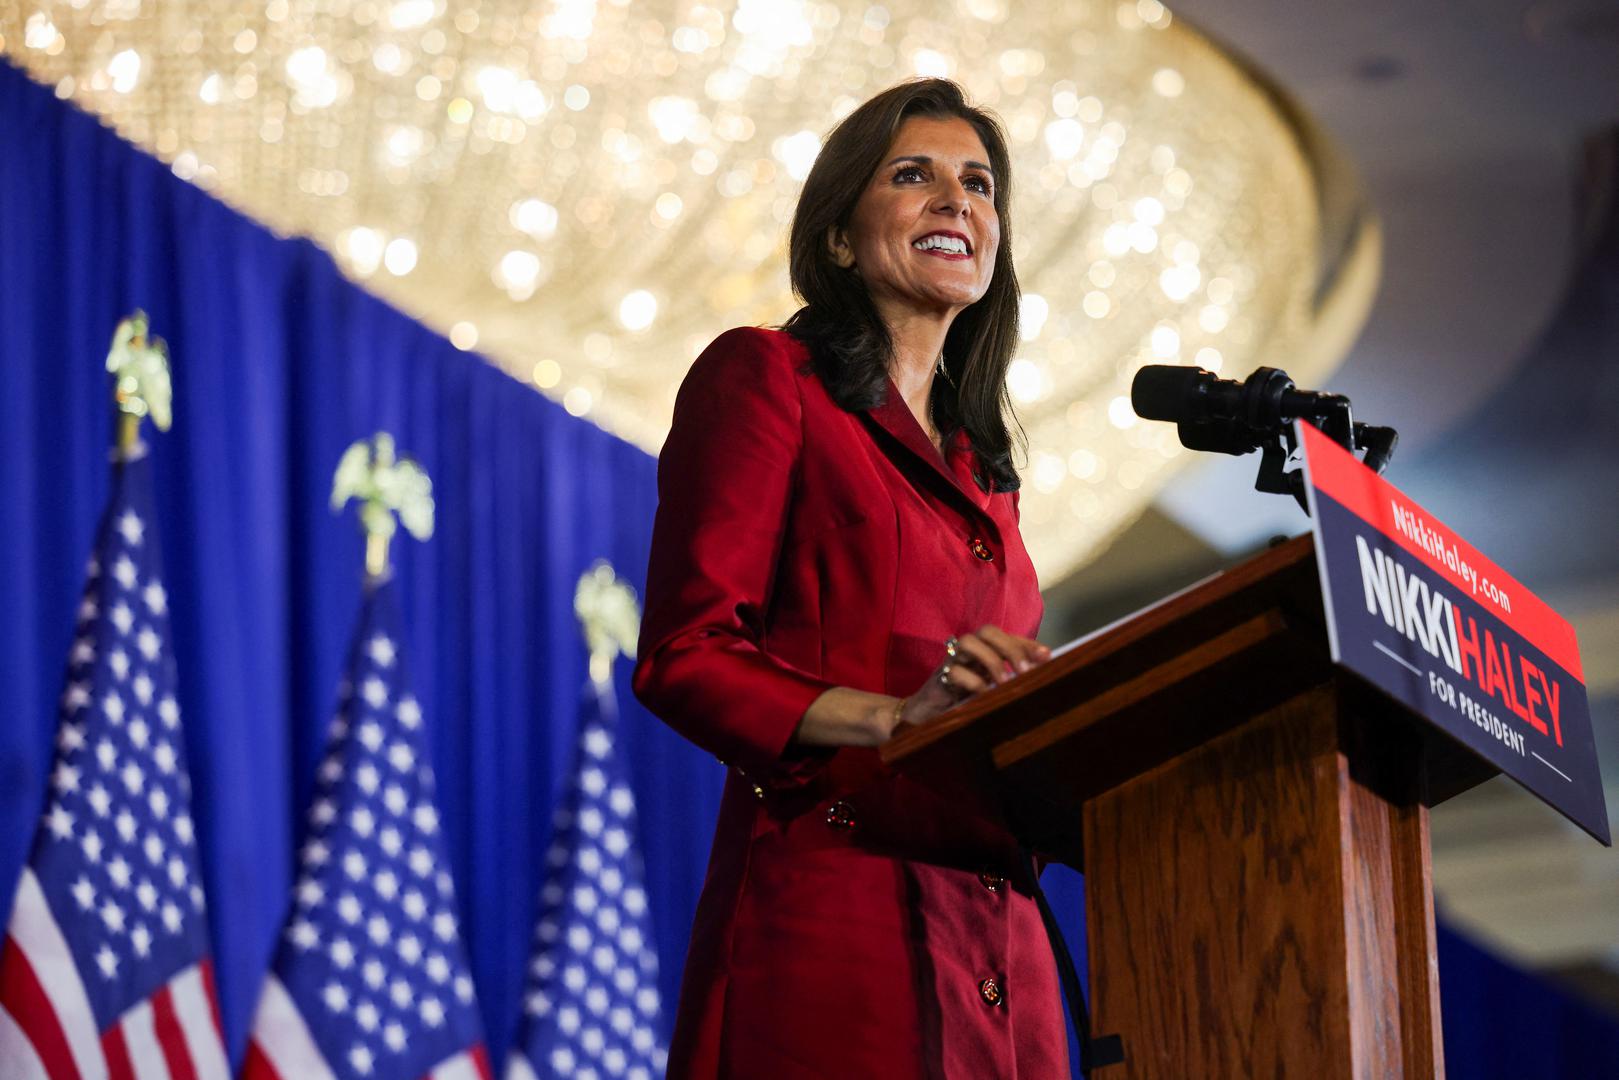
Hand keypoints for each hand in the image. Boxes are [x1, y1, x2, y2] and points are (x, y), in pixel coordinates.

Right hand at [898, 625, 1050, 728]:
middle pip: (988, 631)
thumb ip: (1011, 684)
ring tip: (1005, 683)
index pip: (1008, 636)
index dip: (1028, 643)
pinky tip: (984, 695)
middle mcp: (968, 652)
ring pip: (968, 641)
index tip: (1047, 656)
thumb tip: (1042, 679)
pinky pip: (954, 671)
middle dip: (1010, 648)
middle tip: (1025, 672)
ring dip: (991, 660)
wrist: (924, 719)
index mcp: (984, 652)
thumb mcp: (993, 693)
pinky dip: (973, 681)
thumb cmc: (963, 705)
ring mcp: (952, 662)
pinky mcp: (939, 679)